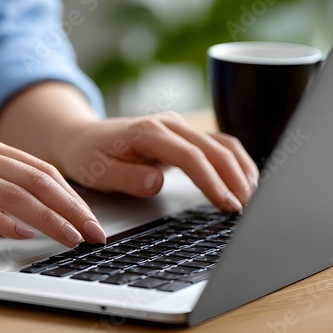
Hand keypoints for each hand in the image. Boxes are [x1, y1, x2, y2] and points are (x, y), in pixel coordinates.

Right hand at [0, 131, 106, 245]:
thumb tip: (43, 215)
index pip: (39, 168)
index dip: (71, 195)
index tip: (91, 219)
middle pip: (35, 178)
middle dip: (71, 207)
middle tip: (93, 232)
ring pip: (14, 194)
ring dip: (49, 219)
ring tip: (70, 238)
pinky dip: (7, 222)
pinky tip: (26, 235)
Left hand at [51, 112, 259, 210]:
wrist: (81, 137)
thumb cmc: (88, 156)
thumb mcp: (97, 171)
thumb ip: (126, 177)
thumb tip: (155, 182)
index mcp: (147, 131)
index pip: (190, 155)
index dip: (211, 181)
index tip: (226, 203)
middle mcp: (168, 124)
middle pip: (213, 148)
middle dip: (234, 179)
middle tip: (246, 209)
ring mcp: (179, 127)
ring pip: (222, 143)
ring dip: (241, 170)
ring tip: (251, 199)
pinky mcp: (185, 136)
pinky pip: (218, 145)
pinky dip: (236, 163)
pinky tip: (245, 183)